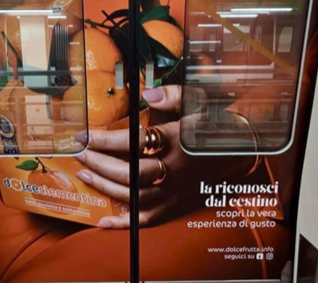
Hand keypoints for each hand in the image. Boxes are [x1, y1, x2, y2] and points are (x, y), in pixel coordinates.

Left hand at [74, 85, 253, 228]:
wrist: (238, 148)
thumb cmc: (213, 122)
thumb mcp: (198, 101)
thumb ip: (172, 96)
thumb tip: (147, 94)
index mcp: (178, 140)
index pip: (134, 142)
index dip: (105, 140)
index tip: (84, 136)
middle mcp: (175, 168)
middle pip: (131, 172)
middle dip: (100, 164)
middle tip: (79, 155)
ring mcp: (175, 189)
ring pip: (135, 195)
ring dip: (106, 187)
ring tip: (84, 175)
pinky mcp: (176, 202)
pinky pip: (149, 218)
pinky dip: (125, 223)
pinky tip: (104, 221)